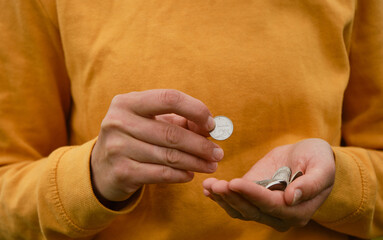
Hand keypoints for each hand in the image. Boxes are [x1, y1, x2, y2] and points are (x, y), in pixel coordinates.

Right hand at [91, 89, 223, 201]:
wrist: (101, 167)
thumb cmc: (134, 137)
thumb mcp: (150, 122)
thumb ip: (179, 121)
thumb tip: (211, 128)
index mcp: (127, 102)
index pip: (169, 98)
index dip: (195, 110)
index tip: (211, 124)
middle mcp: (118, 122)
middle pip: (171, 133)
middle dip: (201, 145)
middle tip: (219, 153)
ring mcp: (117, 148)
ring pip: (169, 156)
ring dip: (196, 162)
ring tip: (211, 165)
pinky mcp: (121, 172)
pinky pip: (161, 174)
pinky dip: (181, 175)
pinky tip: (191, 174)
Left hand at [203, 138, 334, 230]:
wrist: (308, 157)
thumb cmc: (318, 160)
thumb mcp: (322, 166)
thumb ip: (311, 183)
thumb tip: (292, 198)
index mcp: (299, 210)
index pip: (272, 205)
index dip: (253, 195)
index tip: (236, 183)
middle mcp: (280, 215)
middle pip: (252, 211)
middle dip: (233, 197)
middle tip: (216, 184)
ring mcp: (265, 209)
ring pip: (240, 210)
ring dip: (223, 199)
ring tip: (209, 185)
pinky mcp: (253, 199)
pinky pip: (236, 203)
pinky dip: (221, 197)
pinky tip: (208, 188)